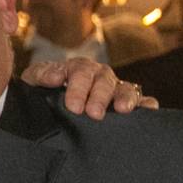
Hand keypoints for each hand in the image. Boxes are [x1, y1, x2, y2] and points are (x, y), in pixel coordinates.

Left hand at [20, 56, 153, 118]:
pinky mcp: (128, 103)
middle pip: (104, 80)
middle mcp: (99, 76)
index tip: (73, 107)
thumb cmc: (41, 93)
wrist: (46, 110)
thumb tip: (57, 76)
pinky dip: (146, 104)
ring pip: (126, 88)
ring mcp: (115, 89)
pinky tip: (149, 110)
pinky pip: (142, 100)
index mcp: (77, 69)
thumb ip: (41, 75)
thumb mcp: (33, 82)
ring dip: (126, 97)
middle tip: (93, 114)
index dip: (79, 87)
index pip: (81, 71)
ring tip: (123, 109)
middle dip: (100, 96)